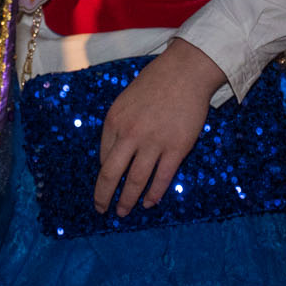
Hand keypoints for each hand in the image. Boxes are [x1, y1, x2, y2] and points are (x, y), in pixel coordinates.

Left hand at [94, 38, 227, 216]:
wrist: (184, 73)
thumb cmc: (154, 84)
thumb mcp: (125, 101)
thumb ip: (119, 126)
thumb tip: (113, 154)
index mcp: (114, 121)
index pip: (104, 156)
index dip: (104, 174)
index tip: (105, 185)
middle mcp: (130, 134)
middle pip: (112, 173)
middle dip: (104, 196)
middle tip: (101, 210)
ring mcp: (154, 143)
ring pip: (136, 181)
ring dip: (128, 200)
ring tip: (123, 212)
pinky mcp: (177, 148)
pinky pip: (162, 178)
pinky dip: (154, 194)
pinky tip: (149, 203)